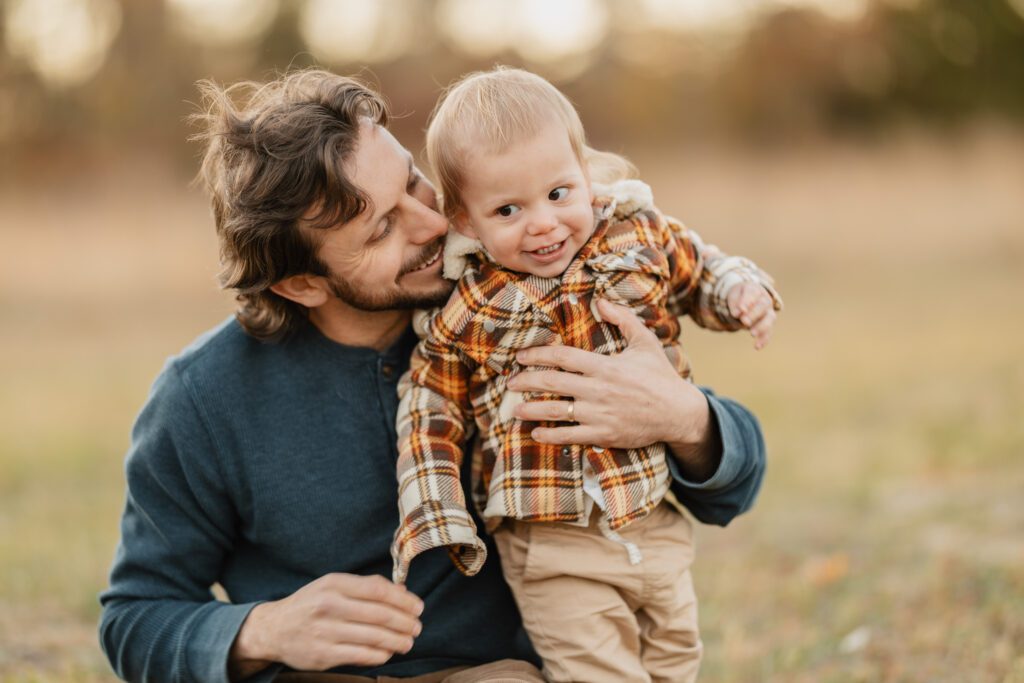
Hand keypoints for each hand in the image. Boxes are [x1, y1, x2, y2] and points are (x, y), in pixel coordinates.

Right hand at [229, 573, 423, 676]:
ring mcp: (325, 632)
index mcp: (334, 584)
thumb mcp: (333, 585)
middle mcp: (329, 606)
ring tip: (408, 642)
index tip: (418, 607)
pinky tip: (388, 653)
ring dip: (397, 641)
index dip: (403, 600)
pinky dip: (380, 655)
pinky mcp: (322, 655)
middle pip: (379, 614)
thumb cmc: (310, 604)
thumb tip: (401, 591)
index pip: (378, 590)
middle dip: (404, 622)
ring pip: (373, 637)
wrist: (273, 629)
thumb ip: (365, 586)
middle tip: (417, 627)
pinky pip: (360, 656)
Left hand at [508, 299, 710, 455]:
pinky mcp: (603, 434)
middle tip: (510, 382)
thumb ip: (623, 319)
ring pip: (556, 410)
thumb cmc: (660, 376)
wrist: (678, 413)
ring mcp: (599, 413)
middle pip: (552, 382)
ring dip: (531, 410)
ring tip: (514, 409)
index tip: (520, 357)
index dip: (538, 355)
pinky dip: (550, 435)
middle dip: (527, 381)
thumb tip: (600, 300)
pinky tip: (535, 433)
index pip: (563, 357)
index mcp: (605, 365)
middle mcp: (598, 389)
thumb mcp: (645, 342)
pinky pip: (570, 435)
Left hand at [726, 282, 775, 349]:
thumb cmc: (738, 296)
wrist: (745, 299)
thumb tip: (737, 314)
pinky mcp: (768, 324)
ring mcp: (768, 312)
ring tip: (752, 334)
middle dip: (754, 314)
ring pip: (770, 318)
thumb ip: (735, 303)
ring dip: (762, 327)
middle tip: (744, 322)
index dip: (747, 301)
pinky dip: (764, 339)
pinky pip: (769, 331)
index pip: (753, 293)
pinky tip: (757, 347)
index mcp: (755, 289)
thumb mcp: (733, 295)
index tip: (741, 310)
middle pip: (763, 306)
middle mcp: (764, 300)